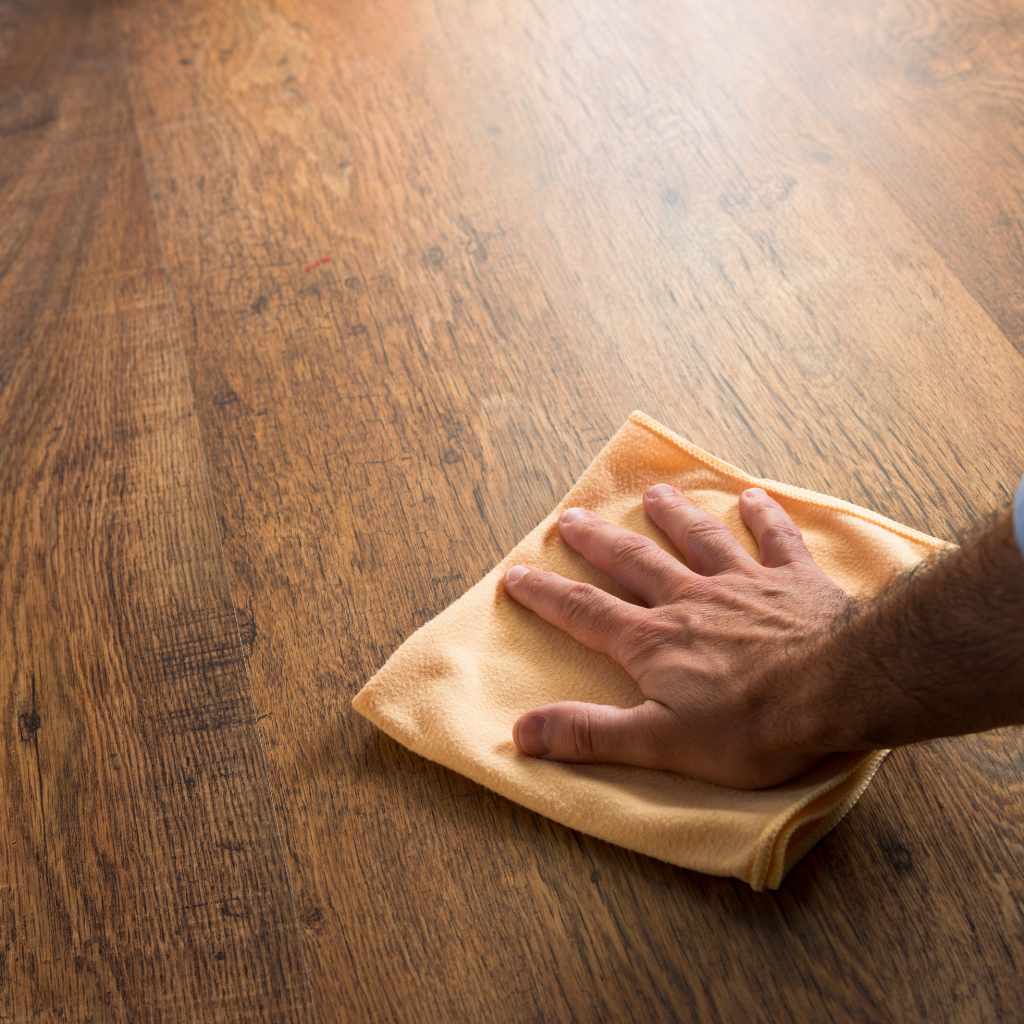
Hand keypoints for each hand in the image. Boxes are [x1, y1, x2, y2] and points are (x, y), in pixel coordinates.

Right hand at [504, 484, 850, 787]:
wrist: (841, 689)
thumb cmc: (750, 726)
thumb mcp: (659, 744)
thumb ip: (590, 734)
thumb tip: (520, 732)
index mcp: (654, 641)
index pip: (585, 612)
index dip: (546, 594)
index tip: (516, 573)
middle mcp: (691, 600)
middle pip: (634, 562)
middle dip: (598, 541)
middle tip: (571, 517)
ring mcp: (744, 584)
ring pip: (699, 539)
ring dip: (674, 515)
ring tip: (655, 494)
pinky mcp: (795, 581)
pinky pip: (776, 541)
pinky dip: (764, 518)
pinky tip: (753, 497)